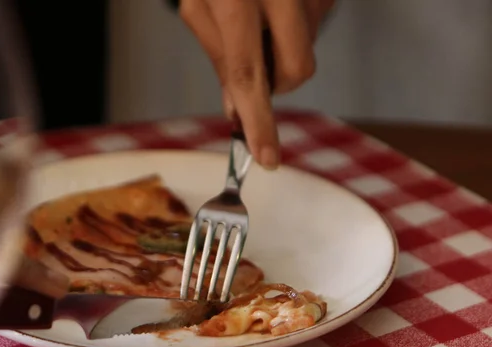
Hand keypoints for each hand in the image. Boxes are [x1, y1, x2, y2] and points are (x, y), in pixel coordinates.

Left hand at [180, 0, 334, 168]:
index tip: (266, 158)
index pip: (249, 76)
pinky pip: (318, 26)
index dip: (258, 123)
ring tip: (263, 16)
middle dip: (278, 82)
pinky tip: (280, 5)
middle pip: (296, 72)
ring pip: (308, 52)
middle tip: (256, 57)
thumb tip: (236, 108)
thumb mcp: (200, 4)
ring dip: (284, 50)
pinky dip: (297, 29)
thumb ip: (219, 55)